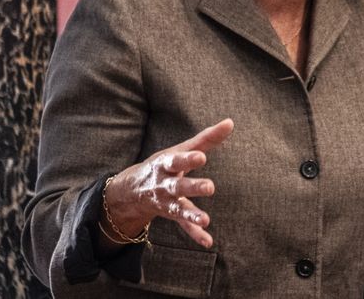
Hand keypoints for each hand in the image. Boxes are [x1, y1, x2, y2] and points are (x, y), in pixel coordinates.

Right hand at [102, 119, 233, 248]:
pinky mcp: (172, 214)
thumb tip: (230, 122)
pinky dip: (194, 234)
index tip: (201, 157)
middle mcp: (164, 183)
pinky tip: (208, 241)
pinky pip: (183, 225)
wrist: (133, 189)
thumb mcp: (181, 149)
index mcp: (166, 163)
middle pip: (178, 186)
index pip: (177, 160)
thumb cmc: (166, 163)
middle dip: (192, 187)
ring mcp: (167, 201)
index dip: (188, 158)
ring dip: (192, 215)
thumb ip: (206, 139)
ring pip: (179, 208)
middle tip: (210, 187)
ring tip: (205, 219)